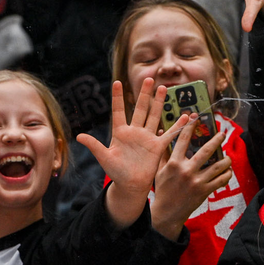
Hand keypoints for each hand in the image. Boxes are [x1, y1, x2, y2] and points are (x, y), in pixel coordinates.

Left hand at [77, 79, 189, 227]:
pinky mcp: (157, 146)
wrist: (131, 185)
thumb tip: (78, 136)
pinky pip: (168, 134)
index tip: (117, 82)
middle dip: (144, 94)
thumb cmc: (116, 172)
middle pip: (140, 109)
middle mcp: (134, 132)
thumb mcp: (104, 158)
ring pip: (153, 116)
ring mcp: (147, 138)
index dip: (118, 97)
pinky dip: (177, 126)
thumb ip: (94, 145)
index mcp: (120, 132)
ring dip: (158, 103)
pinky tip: (185, 116)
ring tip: (162, 89)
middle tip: (148, 79)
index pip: (118, 111)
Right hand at [150, 118, 229, 239]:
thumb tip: (164, 132)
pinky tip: (227, 171)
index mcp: (174, 163)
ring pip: (217, 166)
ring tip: (227, 156)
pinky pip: (220, 181)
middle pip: (206, 151)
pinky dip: (226, 175)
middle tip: (222, 133)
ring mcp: (197, 181)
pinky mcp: (204, 191)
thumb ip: (163, 152)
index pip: (182, 140)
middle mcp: (186, 171)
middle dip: (216, 140)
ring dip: (226, 160)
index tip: (196, 117)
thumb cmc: (162, 190)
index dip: (190, 127)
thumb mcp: (159, 170)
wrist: (167, 213)